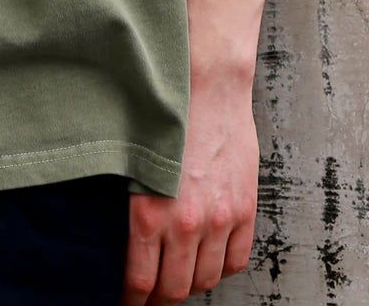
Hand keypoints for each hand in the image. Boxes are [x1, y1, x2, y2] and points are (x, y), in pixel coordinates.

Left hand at [121, 70, 258, 302]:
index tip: (128, 305)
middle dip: (160, 299)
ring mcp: (220, 218)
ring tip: (179, 277)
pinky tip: (210, 259)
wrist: (207, 84)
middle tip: (151, 297)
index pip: (141, 282)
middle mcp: (187, 223)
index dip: (133, 302)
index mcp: (151, 212)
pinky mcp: (245, 209)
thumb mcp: (133, 163)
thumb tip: (123, 244)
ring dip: (191, 283)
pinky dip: (222, 267)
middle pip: (175, 288)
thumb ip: (134, 207)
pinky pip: (236, 260)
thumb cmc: (165, 114)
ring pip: (206, 278)